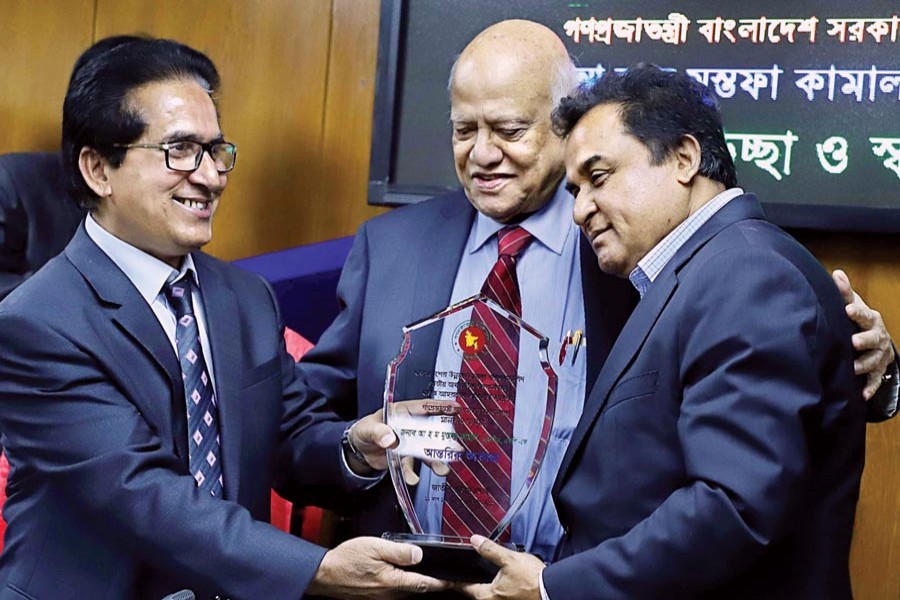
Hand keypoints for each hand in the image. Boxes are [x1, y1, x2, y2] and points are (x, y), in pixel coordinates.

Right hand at [307, 537, 449, 598]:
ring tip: (425, 573)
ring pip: (406, 591)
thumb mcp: (375, 547)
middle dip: (431, 582)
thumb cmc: (347, 559)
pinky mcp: (374, 597)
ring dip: (416, 583)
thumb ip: (398, 551)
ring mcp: (382, 598)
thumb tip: (419, 554)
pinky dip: (402, 584)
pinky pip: (394, 591)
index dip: (441, 582)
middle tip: (444, 575)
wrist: (325, 574)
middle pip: (417, 588)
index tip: (454, 580)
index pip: (424, 583)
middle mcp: (389, 593)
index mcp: (392, 581)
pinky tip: (400, 575)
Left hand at [352, 400, 454, 480]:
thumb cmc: (364, 430)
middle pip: (429, 433)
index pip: (423, 407)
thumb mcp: (367, 428)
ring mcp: (408, 443)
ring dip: (434, 461)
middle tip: (455, 449)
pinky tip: (412, 479)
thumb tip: (390, 439)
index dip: (440, 407)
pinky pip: (409, 466)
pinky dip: (411, 473)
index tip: (456, 408)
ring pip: (424, 451)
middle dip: (443, 441)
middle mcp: (409, 427)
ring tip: (443, 470)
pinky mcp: (403, 458)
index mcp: (402, 412)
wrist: (357, 450)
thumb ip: (378, 432)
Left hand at [457, 535, 544, 599]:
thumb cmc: (532, 579)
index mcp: (488, 595)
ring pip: (487, 594)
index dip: (455, 581)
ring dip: (484, 586)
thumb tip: (474, 540)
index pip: (465, 587)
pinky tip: (499, 580)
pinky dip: (495, 588)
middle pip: (476, 593)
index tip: (445, 579)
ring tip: (480, 576)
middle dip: (470, 584)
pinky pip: (498, 594)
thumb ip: (490, 550)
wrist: (552, 590)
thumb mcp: (509, 559)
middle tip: (462, 576)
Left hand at [832, 269, 895, 399]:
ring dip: (864, 365)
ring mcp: (879, 355)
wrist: (875, 341)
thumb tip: (837, 274)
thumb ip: (844, 293)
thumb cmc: (858, 320)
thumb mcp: (853, 305)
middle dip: (864, 340)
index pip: (865, 314)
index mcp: (870, 320)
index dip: (857, 312)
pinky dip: (870, 387)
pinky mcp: (878, 371)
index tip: (848, 309)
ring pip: (874, 361)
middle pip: (873, 339)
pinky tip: (863, 394)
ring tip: (853, 368)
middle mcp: (878, 337)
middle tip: (853, 342)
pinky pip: (876, 381)